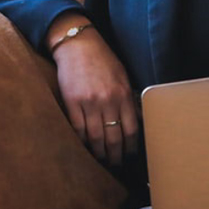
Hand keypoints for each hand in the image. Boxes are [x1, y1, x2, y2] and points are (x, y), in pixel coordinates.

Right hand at [49, 18, 139, 165]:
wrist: (78, 44)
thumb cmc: (102, 59)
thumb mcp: (122, 76)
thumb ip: (128, 98)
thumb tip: (135, 121)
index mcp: (123, 94)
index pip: (131, 130)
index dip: (131, 147)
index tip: (130, 154)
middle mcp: (108, 100)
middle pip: (114, 138)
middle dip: (115, 155)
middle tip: (115, 164)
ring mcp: (89, 102)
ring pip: (96, 137)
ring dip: (99, 153)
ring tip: (100, 159)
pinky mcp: (72, 102)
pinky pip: (78, 129)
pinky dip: (82, 141)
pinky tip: (85, 146)